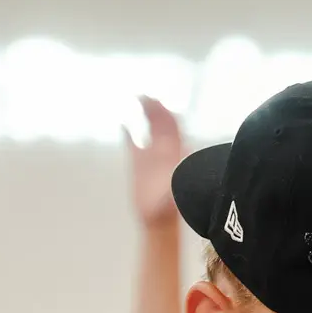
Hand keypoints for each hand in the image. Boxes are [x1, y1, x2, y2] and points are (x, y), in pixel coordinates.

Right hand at [125, 96, 185, 227]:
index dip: (165, 111)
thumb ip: (183, 170)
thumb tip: (188, 153)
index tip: (156, 99)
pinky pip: (132, 143)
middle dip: (153, 106)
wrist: (159, 218)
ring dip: (144, 114)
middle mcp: (164, 149)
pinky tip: (122, 122)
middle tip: (143, 94)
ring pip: (148, 128)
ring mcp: (151, 155)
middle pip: (160, 122)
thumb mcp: (179, 186)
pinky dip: (128, 132)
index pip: (172, 125)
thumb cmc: (170, 204)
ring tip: (136, 98)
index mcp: (174, 151)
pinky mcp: (138, 163)